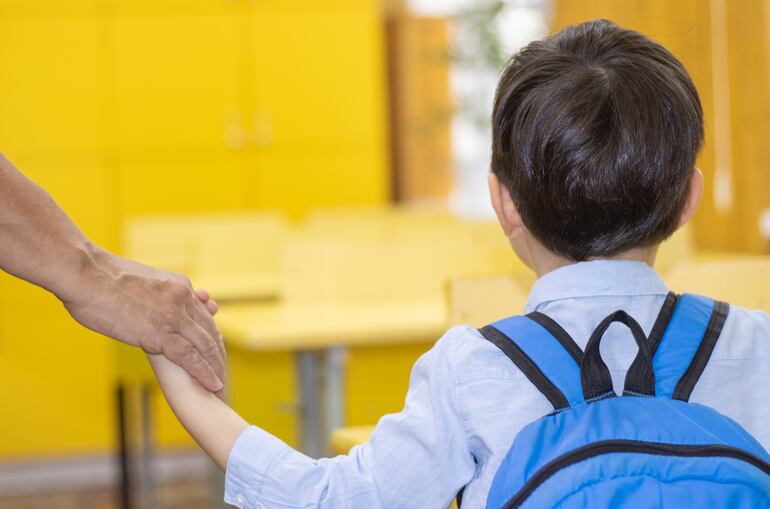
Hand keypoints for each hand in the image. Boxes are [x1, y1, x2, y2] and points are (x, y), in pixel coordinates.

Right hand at [60, 247, 225, 392]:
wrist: (86, 273)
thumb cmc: (100, 276)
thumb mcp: (139, 279)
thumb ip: (154, 291)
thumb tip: (148, 298)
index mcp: (178, 285)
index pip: (203, 313)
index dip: (211, 332)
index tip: (216, 347)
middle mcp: (183, 299)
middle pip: (210, 330)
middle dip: (218, 353)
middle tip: (223, 370)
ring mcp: (173, 316)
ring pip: (205, 345)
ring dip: (216, 366)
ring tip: (221, 384)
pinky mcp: (160, 333)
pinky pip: (189, 356)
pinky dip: (204, 372)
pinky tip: (213, 384)